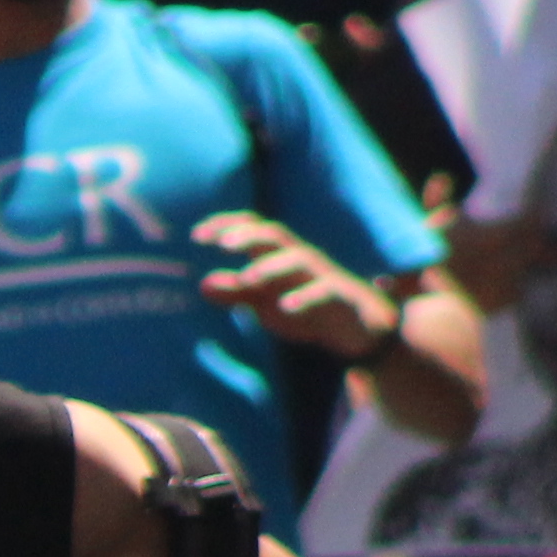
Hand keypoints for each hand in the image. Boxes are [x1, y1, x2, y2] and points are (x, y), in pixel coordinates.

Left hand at [196, 212, 396, 357]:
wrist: (360, 331)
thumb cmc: (309, 311)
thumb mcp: (267, 306)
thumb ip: (237, 295)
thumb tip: (203, 285)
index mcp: (280, 257)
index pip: (252, 228)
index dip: (226, 225)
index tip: (196, 234)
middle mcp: (301, 258)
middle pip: (275, 234)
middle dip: (247, 235)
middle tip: (220, 245)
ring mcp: (324, 275)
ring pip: (300, 258)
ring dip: (271, 266)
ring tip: (247, 278)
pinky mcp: (343, 296)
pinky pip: (326, 290)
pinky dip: (305, 297)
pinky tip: (285, 307)